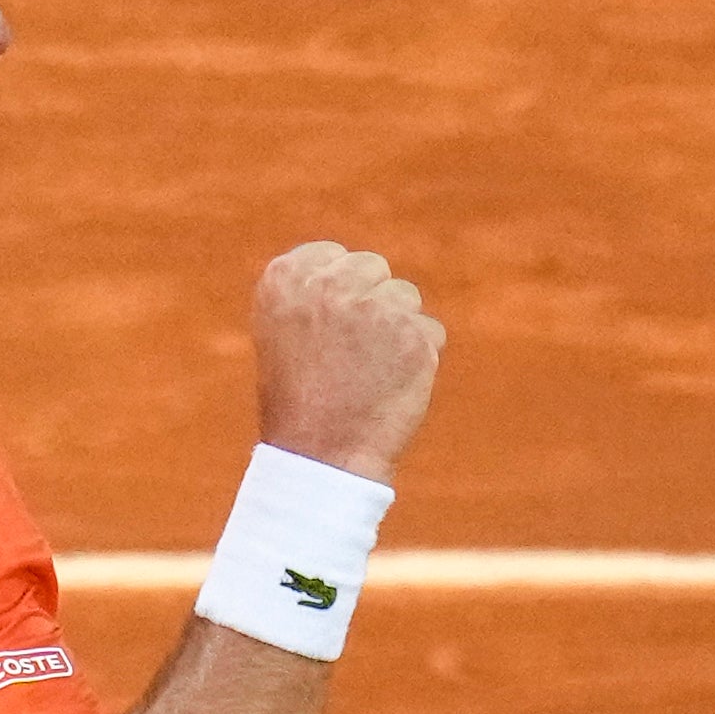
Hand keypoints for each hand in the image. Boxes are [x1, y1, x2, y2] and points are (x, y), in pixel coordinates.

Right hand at [249, 240, 444, 482]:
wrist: (321, 457)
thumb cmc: (299, 400)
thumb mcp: (285, 332)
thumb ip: (315, 290)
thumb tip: (362, 268)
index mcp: (284, 279)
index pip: (333, 256)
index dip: (338, 295)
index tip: (326, 332)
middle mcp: (328, 285)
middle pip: (374, 268)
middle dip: (371, 304)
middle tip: (350, 354)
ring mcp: (373, 308)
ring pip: (406, 298)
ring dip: (398, 330)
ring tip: (368, 372)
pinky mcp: (413, 334)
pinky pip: (430, 332)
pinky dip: (419, 358)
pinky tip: (392, 385)